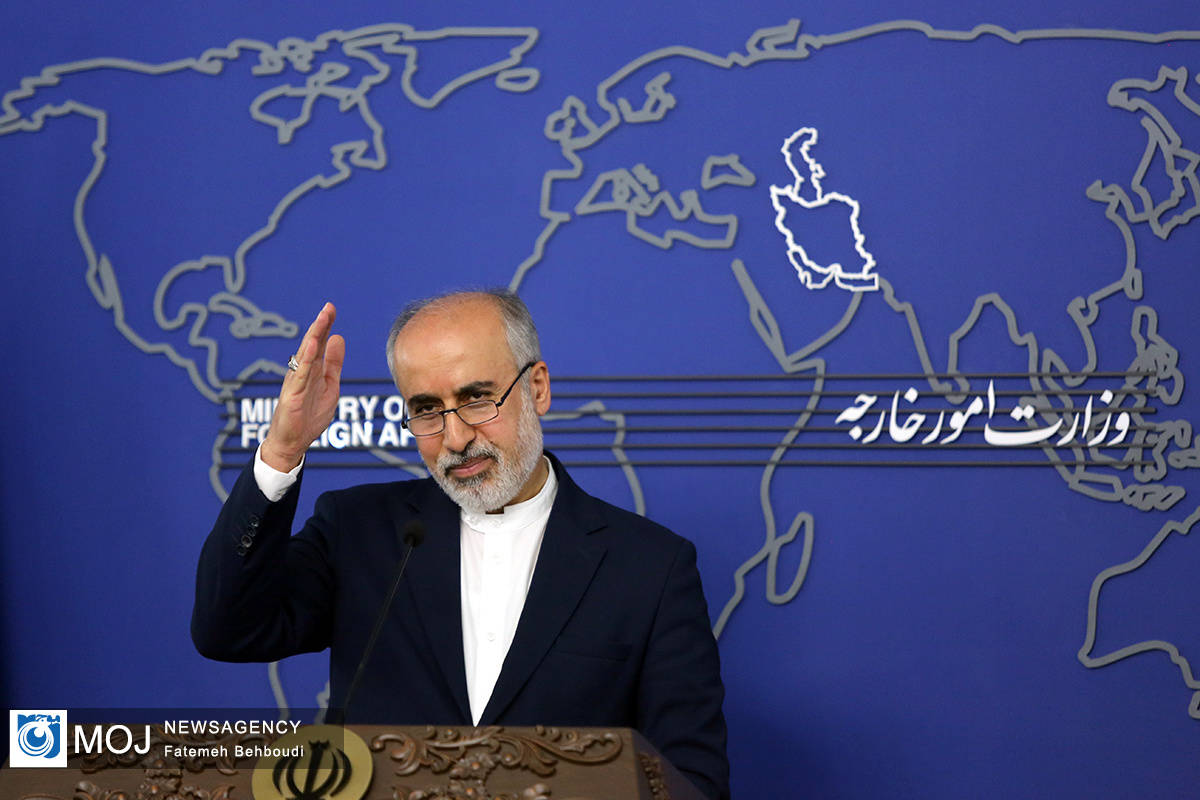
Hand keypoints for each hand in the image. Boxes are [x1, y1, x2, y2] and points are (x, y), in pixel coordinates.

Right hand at [261, 302, 344, 471]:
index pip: (319, 344)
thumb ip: (333, 363)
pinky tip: (311, 347)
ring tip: (322, 320)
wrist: (291, 442)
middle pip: (312, 345)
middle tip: (328, 308)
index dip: (325, 326)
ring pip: (305, 356)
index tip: (331, 308)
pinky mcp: (291, 396)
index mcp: (312, 370)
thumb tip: (338, 338)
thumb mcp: (329, 385)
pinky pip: (300, 376)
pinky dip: (305, 360)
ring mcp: (296, 383)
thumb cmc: (308, 416)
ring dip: (313, 337)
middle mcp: (302, 373)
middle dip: (320, 326)